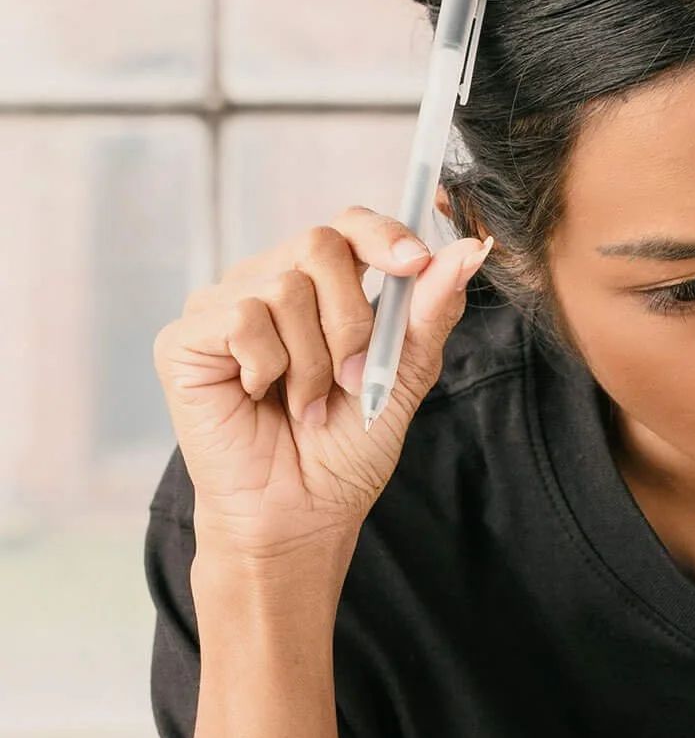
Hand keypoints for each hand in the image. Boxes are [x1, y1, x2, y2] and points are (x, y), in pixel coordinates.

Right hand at [153, 209, 490, 571]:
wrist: (304, 513)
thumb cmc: (347, 449)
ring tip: (305, 404)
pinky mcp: (184, 338)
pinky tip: (262, 400)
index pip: (347, 225)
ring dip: (313, 362)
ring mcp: (220, 305)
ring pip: (285, 287)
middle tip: (351, 379)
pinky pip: (244, 320)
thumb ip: (430, 311)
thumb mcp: (404, 374)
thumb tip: (467, 251)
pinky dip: (270, 368)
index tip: (415, 264)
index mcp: (318, 286)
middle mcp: (265, 282)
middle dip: (352, 322)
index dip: (382, 234)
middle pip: (320, 245)